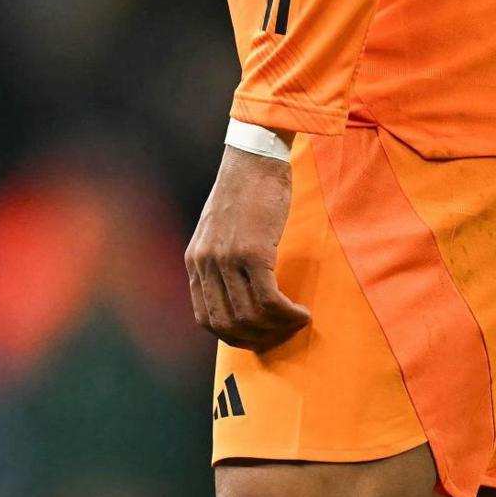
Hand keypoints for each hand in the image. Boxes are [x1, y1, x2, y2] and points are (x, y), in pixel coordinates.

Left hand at [185, 144, 311, 351]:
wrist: (255, 158)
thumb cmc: (246, 193)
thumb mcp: (221, 230)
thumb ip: (221, 260)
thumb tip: (238, 293)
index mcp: (194, 263)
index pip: (205, 318)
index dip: (232, 336)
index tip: (257, 338)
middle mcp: (205, 264)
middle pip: (227, 323)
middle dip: (257, 338)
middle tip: (282, 336)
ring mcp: (226, 259)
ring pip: (249, 315)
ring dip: (276, 328)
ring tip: (297, 323)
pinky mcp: (252, 252)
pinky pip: (268, 299)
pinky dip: (286, 313)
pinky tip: (301, 313)